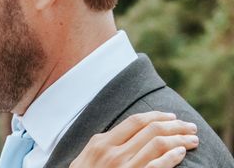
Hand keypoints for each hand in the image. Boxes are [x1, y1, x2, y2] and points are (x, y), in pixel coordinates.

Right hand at [70, 111, 198, 167]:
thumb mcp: (86, 159)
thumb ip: (101, 146)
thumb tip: (118, 136)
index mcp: (101, 142)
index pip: (135, 121)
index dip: (156, 116)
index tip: (171, 116)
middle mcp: (113, 152)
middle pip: (151, 129)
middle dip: (175, 125)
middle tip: (190, 126)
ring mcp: (125, 167)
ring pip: (158, 144)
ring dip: (179, 139)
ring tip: (193, 139)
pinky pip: (157, 166)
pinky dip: (172, 157)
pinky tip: (181, 153)